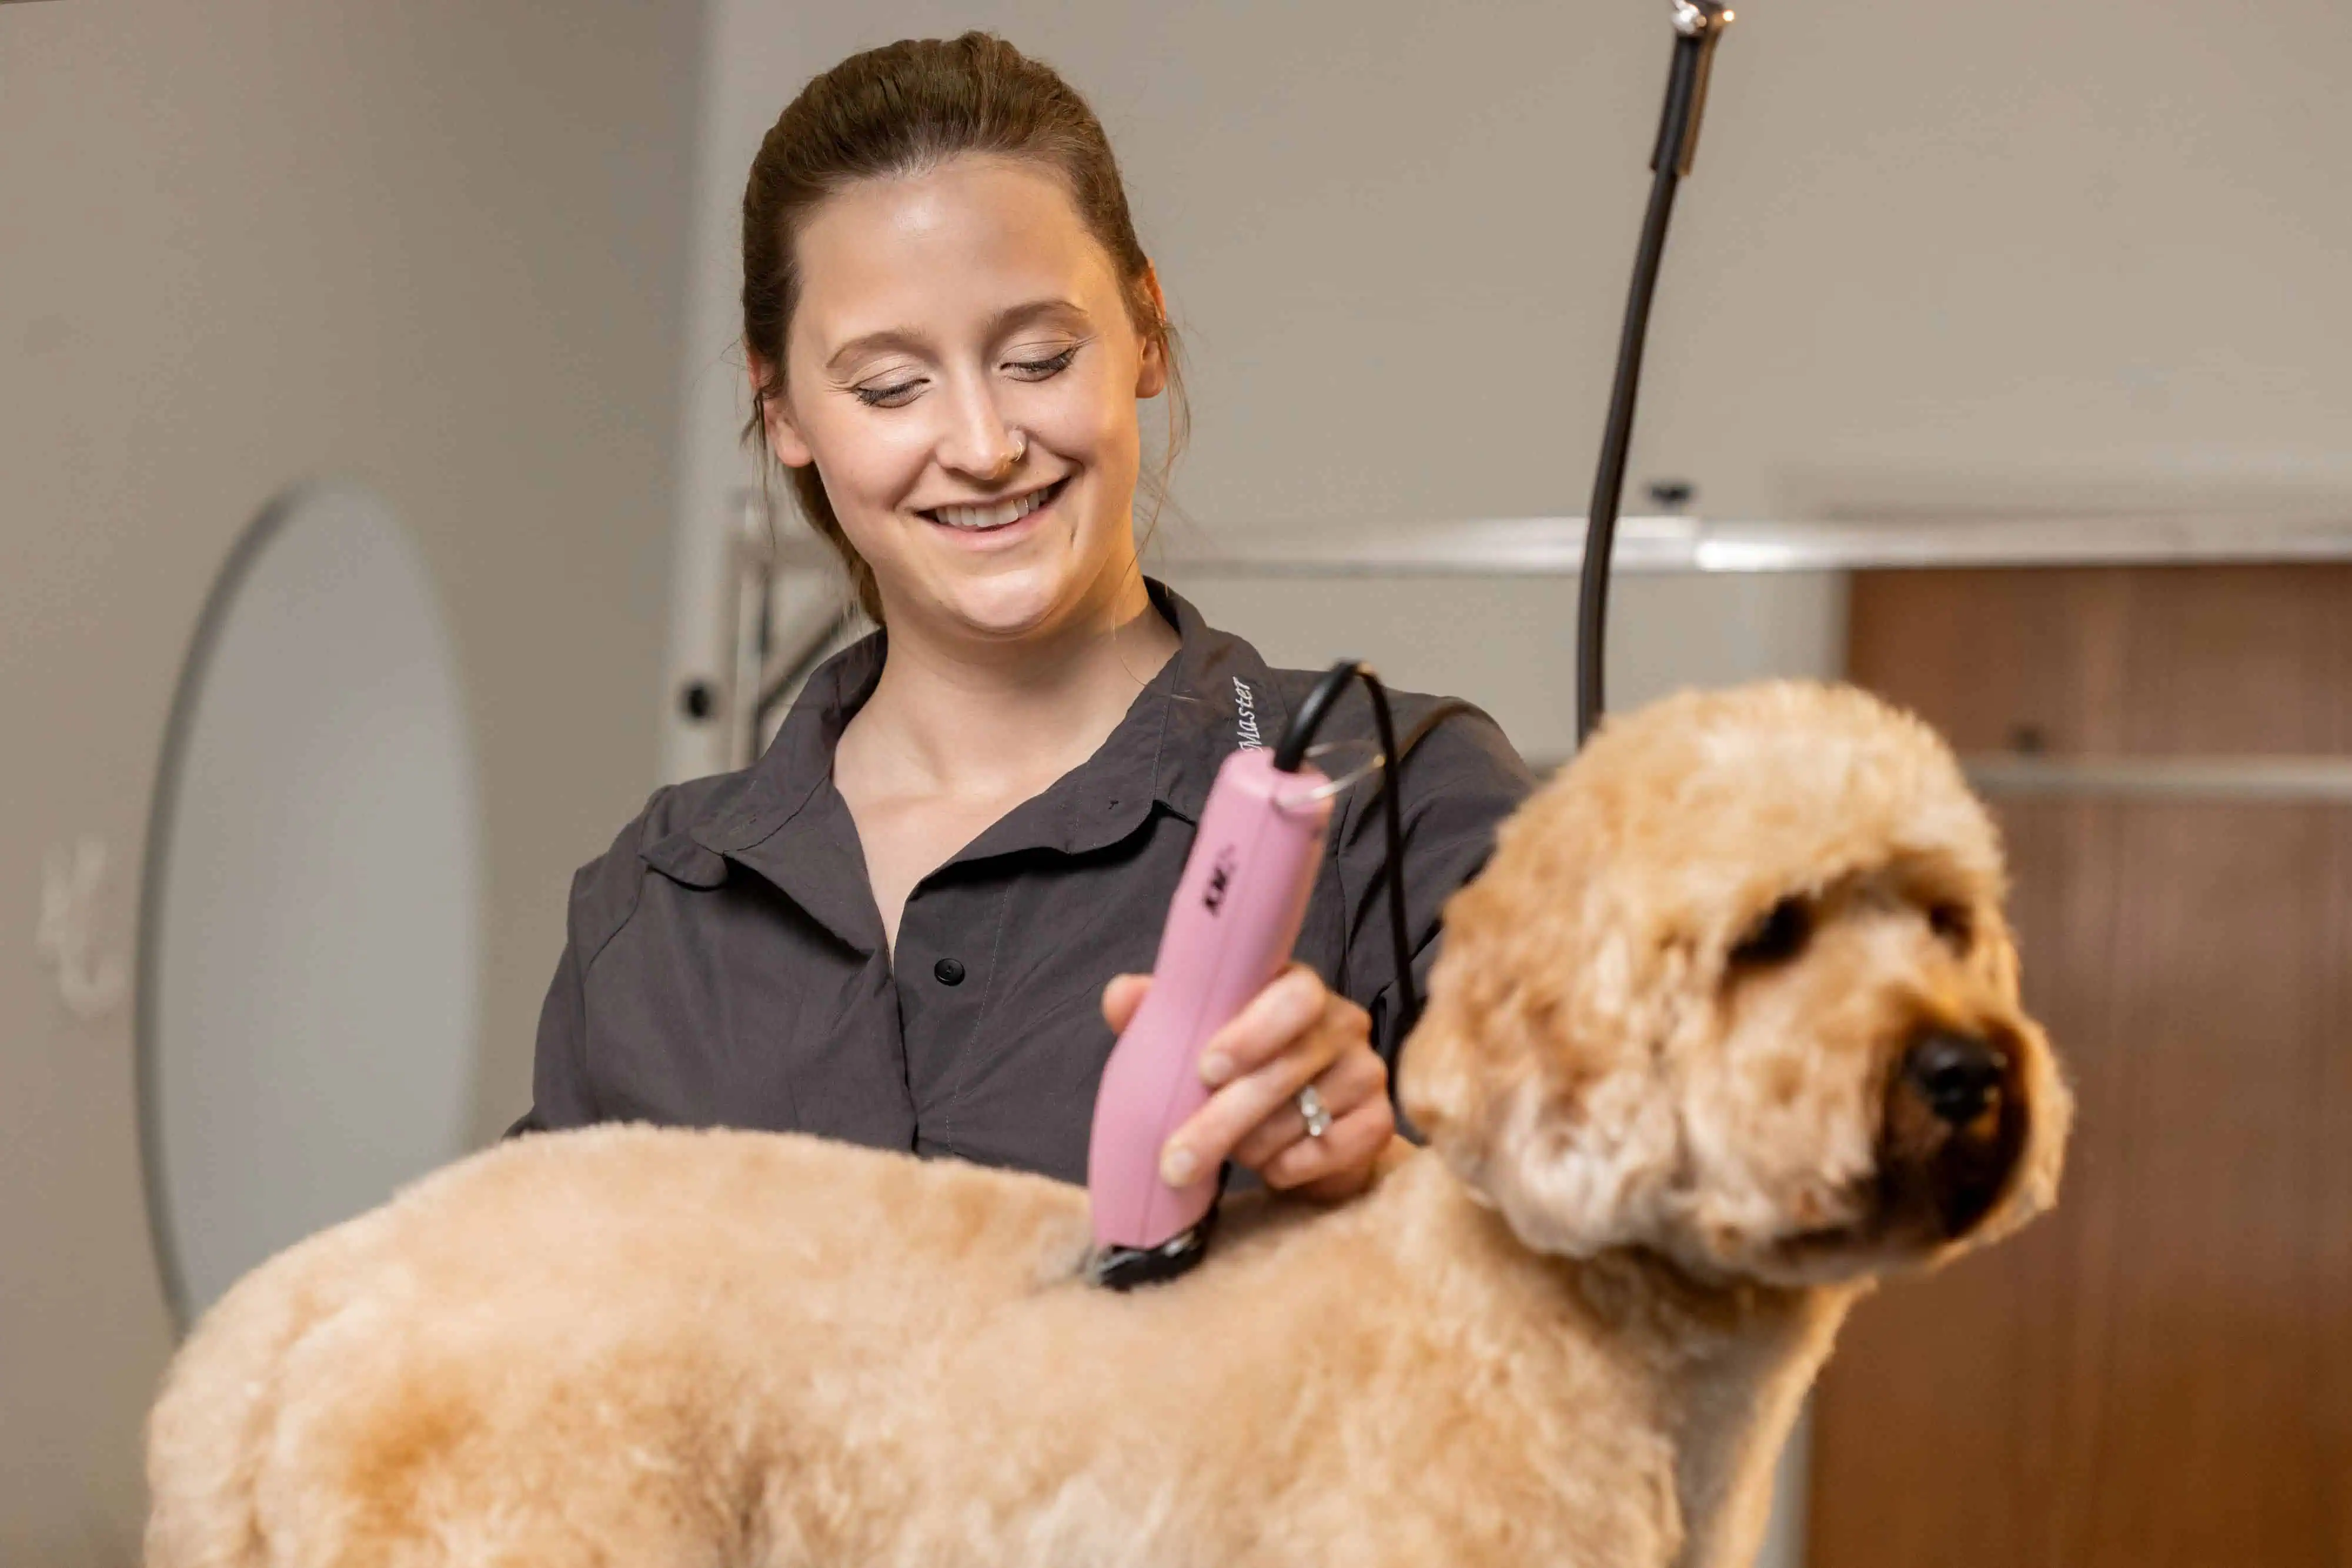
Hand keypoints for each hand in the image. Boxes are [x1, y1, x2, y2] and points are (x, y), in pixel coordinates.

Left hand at [1100, 963, 1394, 1201]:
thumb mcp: (1196, 1038)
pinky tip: (1270, 1165)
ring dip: (1250, 1147)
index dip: (1251, 1032)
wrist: (1301, 1130)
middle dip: (1221, 1120)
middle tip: (1175, 1159)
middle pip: (1286, 1069)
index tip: (1205, 1069)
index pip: (1294, 995)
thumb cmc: (1240, 1071)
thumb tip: (1119, 996)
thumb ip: (1159, 1013)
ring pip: (1300, 1118)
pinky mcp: (1379, 1123)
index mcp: (1297, 988)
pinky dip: (1286, 1168)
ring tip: (1231, 1151)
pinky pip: (1326, 1153)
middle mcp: (1343, 1022)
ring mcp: (1367, 1071)